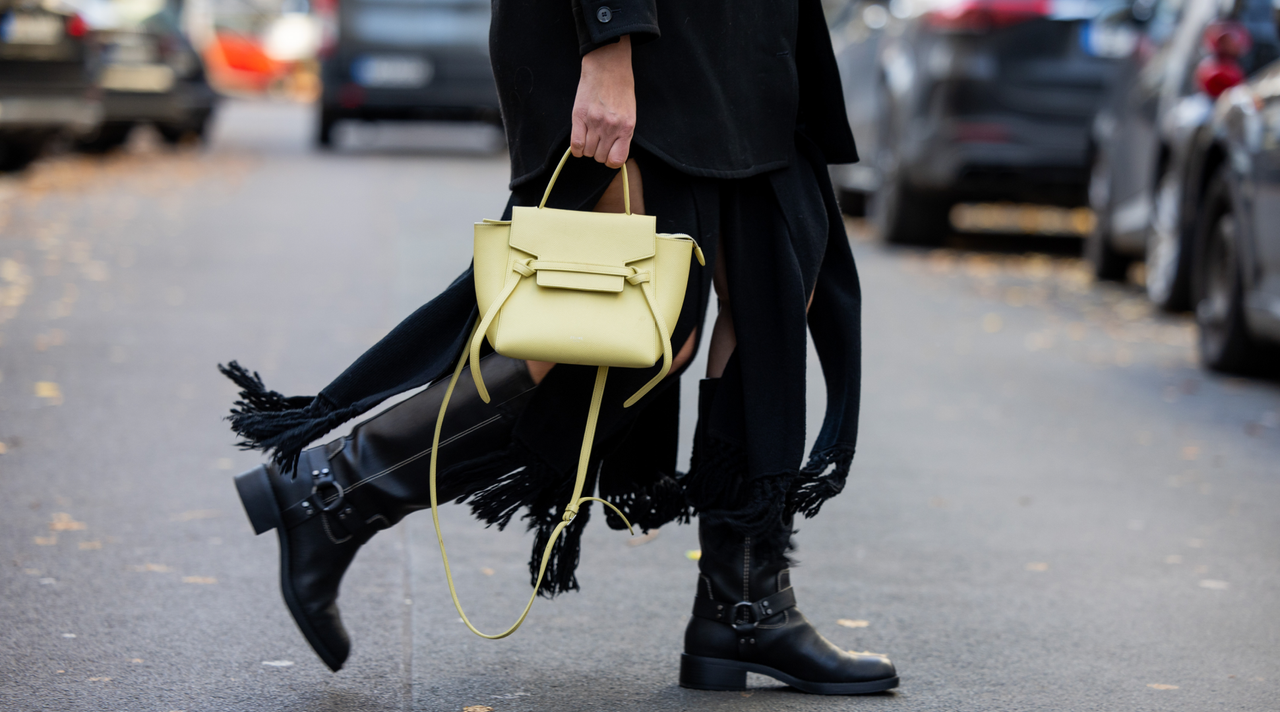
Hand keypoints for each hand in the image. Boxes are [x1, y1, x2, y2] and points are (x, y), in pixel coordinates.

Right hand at [571, 36, 634, 167]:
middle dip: (599, 152)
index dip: (611, 160)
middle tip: (599, 140)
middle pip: (600, 157)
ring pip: (587, 152)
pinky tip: (580, 139)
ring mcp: (594, 122)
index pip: (617, 160)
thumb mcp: (629, 113)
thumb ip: (622, 134)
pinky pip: (575, 144)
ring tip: (590, 135)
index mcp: (626, 127)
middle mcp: (611, 127)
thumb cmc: (620, 88)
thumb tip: (613, 154)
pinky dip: (576, 148)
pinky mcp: (579, 116)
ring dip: (587, 148)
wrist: (608, 65)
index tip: (609, 154)